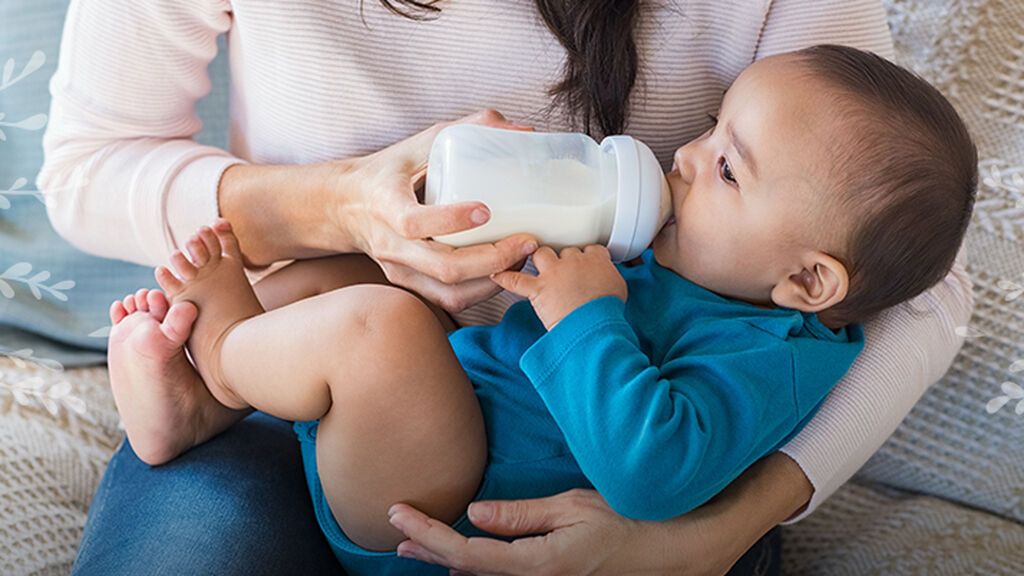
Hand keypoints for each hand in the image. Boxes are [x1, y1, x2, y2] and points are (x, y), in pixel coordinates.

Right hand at [336, 109, 538, 312]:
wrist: (348, 206)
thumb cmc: (390, 171)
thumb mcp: (421, 142)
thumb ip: (470, 128)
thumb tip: (525, 130)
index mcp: (386, 204)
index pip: (413, 222)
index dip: (451, 220)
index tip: (486, 210)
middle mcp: (391, 244)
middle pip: (444, 267)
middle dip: (493, 259)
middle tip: (526, 241)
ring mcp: (400, 270)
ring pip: (451, 292)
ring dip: (493, 280)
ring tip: (522, 258)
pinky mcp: (410, 284)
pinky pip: (450, 299)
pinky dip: (483, 291)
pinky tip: (504, 271)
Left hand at [387, 489, 658, 575]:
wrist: (675, 550)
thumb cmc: (631, 521)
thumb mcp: (574, 507)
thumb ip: (521, 516)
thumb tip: (476, 514)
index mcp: (539, 564)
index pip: (468, 554)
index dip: (429, 536)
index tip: (398, 515)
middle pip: (467, 571)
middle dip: (428, 549)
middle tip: (394, 531)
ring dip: (446, 559)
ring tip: (414, 546)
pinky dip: (476, 565)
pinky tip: (461, 560)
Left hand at [491, 245, 626, 329]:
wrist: (594, 325)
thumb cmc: (608, 311)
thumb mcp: (619, 289)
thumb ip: (610, 278)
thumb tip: (607, 282)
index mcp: (596, 259)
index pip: (590, 249)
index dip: (586, 257)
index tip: (585, 264)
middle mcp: (573, 261)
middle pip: (565, 250)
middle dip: (563, 259)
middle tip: (564, 271)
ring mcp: (554, 273)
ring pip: (541, 254)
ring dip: (539, 259)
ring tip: (538, 265)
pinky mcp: (538, 289)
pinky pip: (516, 280)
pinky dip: (505, 278)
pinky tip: (497, 275)